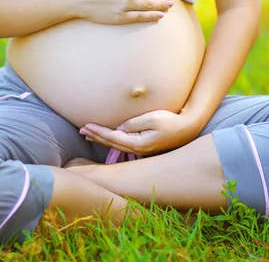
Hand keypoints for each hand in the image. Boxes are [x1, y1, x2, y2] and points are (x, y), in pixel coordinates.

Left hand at [80, 110, 200, 155]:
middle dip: (96, 136)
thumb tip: (119, 128)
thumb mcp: (152, 119)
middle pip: (111, 143)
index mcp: (138, 143)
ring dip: (102, 138)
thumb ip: (133, 123)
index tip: (85, 125)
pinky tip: (108, 138)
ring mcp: (141, 149)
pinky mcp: (144, 146)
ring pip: (116, 144)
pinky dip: (112, 139)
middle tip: (81, 130)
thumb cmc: (171, 121)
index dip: (98, 131)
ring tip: (89, 134)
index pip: (113, 137)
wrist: (188, 128)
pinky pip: (123, 144)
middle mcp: (138, 149)